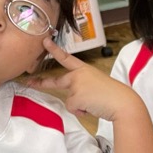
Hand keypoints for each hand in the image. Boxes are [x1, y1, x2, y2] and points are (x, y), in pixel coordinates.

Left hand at [27, 38, 141, 120]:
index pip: (67, 58)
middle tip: (29, 82)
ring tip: (95, 103)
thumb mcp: (97, 85)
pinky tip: (93, 107)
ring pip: (70, 101)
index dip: (54, 49)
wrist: (122, 103)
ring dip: (81, 106)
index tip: (44, 41)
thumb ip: (84, 87)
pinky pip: (73, 109)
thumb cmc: (114, 95)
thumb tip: (76, 100)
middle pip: (57, 80)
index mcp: (84, 69)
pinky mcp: (75, 96)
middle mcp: (78, 75)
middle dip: (41, 83)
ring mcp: (76, 85)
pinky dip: (82, 112)